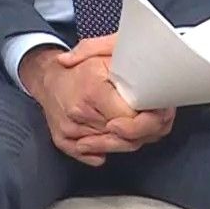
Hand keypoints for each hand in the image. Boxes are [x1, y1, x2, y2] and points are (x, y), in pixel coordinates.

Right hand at [18, 37, 172, 164]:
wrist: (49, 79)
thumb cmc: (82, 67)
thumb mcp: (106, 52)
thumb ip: (127, 60)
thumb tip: (146, 78)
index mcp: (93, 90)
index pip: (130, 118)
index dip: (150, 117)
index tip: (160, 110)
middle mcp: (80, 112)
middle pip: (126, 137)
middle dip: (146, 130)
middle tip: (158, 117)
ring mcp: (70, 130)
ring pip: (115, 148)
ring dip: (132, 140)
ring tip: (141, 124)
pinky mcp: (64, 142)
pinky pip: (97, 156)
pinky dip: (112, 149)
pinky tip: (120, 136)